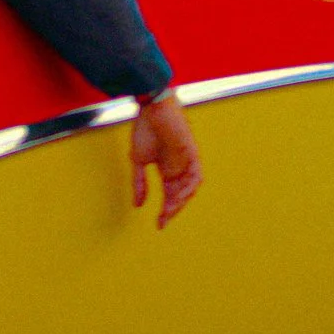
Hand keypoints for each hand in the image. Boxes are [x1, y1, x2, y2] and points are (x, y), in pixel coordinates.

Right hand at [130, 94, 201, 226]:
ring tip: (169, 211)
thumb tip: (137, 205)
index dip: (165, 211)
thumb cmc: (145, 128)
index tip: (159, 225)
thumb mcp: (138, 161)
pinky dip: (189, 188)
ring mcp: (187, 161)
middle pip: (180, 195)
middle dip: (173, 210)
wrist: (150, 108)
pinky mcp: (192, 153)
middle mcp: (179, 167)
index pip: (169, 195)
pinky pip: (196, 176)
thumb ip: (139, 183)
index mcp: (167, 169)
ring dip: (181, 201)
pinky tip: (179, 197)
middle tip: (163, 221)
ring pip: (189, 188)